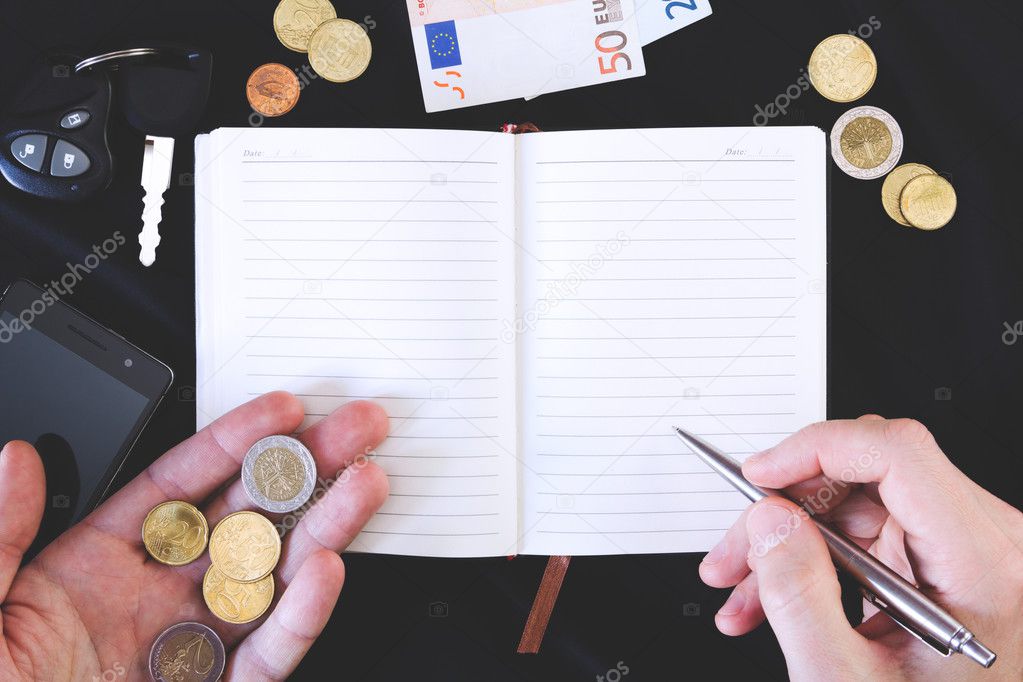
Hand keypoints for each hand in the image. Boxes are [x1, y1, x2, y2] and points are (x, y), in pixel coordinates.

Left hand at [0, 391, 389, 680]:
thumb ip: (1, 537)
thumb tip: (16, 459)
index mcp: (91, 569)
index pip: (178, 488)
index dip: (234, 443)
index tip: (281, 409)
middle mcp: (152, 601)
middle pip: (244, 522)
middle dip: (304, 471)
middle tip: (354, 430)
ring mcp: (187, 650)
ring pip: (270, 581)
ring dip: (324, 531)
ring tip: (365, 485)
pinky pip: (265, 656)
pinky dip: (300, 618)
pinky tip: (327, 573)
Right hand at [699, 416, 1022, 679]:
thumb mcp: (843, 679)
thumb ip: (798, 597)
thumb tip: (769, 520)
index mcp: (983, 567)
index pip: (898, 455)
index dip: (816, 449)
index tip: (759, 476)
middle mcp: (986, 544)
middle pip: (865, 475)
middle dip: (783, 510)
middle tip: (735, 551)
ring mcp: (963, 549)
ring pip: (851, 501)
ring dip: (785, 540)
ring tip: (743, 589)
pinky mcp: (938, 559)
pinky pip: (860, 529)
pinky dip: (809, 557)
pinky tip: (770, 595)